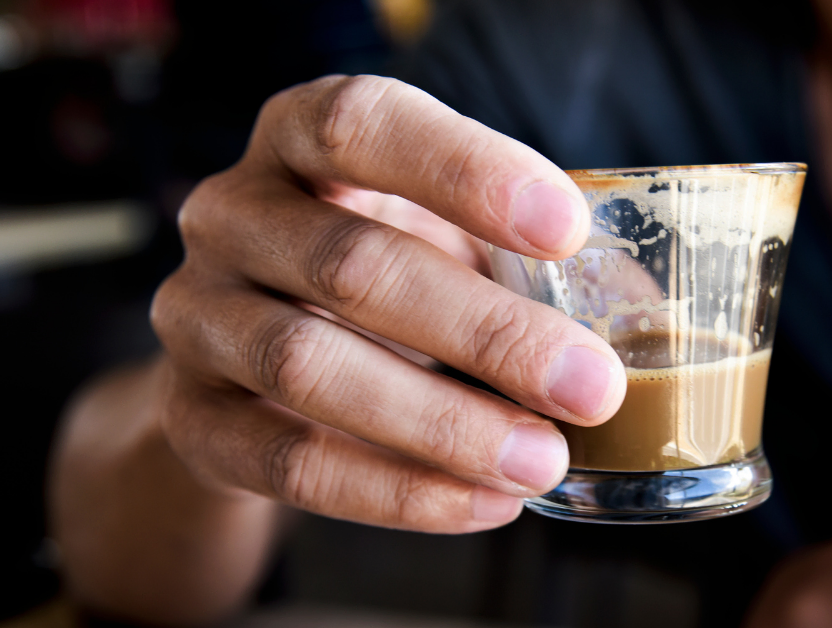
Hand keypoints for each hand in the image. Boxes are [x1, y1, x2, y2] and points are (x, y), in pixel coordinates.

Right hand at [150, 75, 626, 533]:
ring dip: (443, 423)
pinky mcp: (191, 416)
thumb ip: (520, 257)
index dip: (464, 170)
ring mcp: (197, 316)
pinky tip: (481, 503)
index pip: (362, 124)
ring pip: (309, 367)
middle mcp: (231, 215)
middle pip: (349, 262)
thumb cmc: (376, 275)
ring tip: (543, 461)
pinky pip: (288, 462)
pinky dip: (395, 492)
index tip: (568, 231)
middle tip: (589, 386)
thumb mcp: (439, 235)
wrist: (251, 363)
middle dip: (485, 331)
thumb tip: (640, 314)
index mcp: (298, 141)